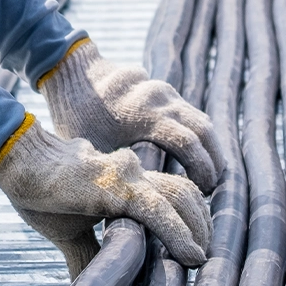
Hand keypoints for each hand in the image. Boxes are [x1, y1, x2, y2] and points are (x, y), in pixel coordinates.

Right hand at [0, 118, 211, 279]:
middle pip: (187, 193)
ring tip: (200, 261)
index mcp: (126, 182)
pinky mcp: (116, 186)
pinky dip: (179, 233)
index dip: (190, 221)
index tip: (195, 252)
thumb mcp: (70, 231)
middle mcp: (134, 173)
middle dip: (203, 226)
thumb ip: (90, 254)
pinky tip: (190, 255)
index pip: (173, 195)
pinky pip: (158, 209)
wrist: (17, 161)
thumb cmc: (40, 192)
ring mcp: (127, 176)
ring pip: (182, 197)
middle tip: (205, 260)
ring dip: (197, 231)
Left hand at [39, 40, 223, 193]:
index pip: (187, 142)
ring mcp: (164, 90)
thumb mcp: (93, 149)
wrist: (72, 72)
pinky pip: (190, 113)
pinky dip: (198, 136)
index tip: (203, 192)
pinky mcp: (163, 90)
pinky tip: (195, 157)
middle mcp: (160, 97)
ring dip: (209, 148)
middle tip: (211, 188)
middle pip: (204, 130)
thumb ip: (117, 174)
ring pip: (201, 120)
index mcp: (143, 113)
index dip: (201, 169)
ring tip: (208, 177)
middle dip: (213, 160)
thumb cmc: (77, 115)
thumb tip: (139, 213)